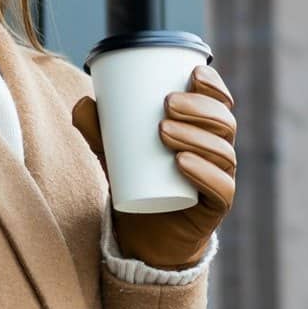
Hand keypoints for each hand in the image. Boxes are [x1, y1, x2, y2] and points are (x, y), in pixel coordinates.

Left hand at [70, 64, 236, 269]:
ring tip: (163, 131)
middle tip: (166, 104)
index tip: (193, 72)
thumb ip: (98, 130)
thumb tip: (83, 102)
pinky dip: (203, 173)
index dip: (214, 85)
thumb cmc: (137, 185)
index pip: (220, 103)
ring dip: (196, 136)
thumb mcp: (115, 155)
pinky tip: (182, 162)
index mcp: (204, 132)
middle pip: (223, 123)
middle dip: (199, 108)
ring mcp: (221, 181)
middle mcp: (219, 154)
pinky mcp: (215, 208)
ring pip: (222, 152)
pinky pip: (221, 188)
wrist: (145, 236)